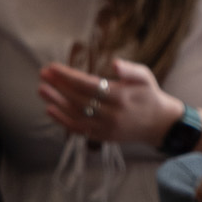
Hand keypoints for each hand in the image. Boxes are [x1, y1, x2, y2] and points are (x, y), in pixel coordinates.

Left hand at [38, 56, 182, 151]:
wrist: (159, 124)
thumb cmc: (149, 94)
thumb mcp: (145, 76)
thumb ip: (130, 69)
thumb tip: (115, 64)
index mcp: (120, 96)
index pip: (88, 85)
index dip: (68, 76)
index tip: (53, 67)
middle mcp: (111, 114)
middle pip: (78, 99)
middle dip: (58, 86)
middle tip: (43, 74)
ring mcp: (106, 128)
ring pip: (75, 115)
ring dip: (56, 102)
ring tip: (42, 89)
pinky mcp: (102, 137)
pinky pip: (79, 129)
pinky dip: (63, 120)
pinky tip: (50, 109)